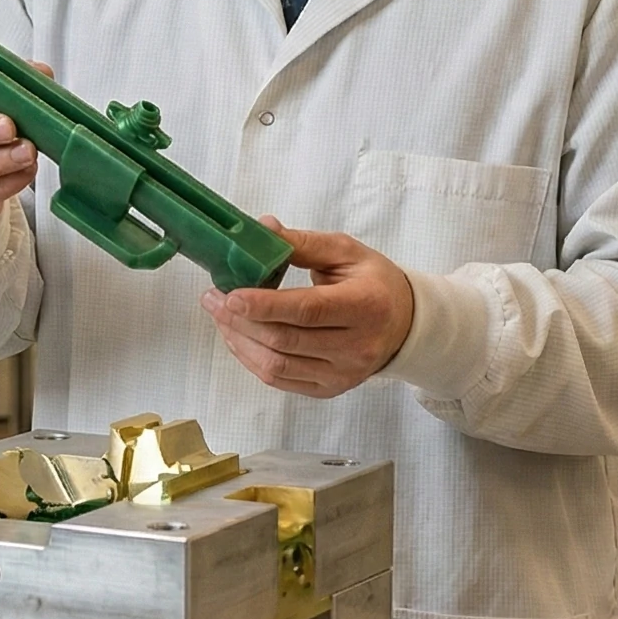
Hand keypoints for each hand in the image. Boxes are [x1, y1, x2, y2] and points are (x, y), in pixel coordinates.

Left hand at [202, 220, 415, 398]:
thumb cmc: (374, 283)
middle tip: (212, 299)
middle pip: (286, 340)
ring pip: (277, 365)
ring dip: (240, 341)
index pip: (308, 310)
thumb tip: (262, 228)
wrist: (404, 324)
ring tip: (220, 316)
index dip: (265, 305)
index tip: (231, 296)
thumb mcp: (346, 252)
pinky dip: (251, 359)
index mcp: (365, 306)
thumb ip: (303, 243)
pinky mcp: (329, 390)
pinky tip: (238, 337)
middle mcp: (356, 347)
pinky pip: (280, 380)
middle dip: (240, 320)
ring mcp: (342, 374)